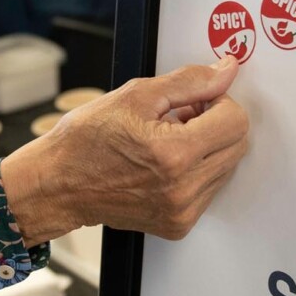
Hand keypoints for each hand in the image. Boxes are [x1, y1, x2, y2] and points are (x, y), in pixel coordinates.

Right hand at [1, 58, 249, 246]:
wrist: (58, 184)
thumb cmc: (86, 141)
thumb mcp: (136, 96)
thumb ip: (190, 82)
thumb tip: (226, 71)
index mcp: (175, 153)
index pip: (236, 120)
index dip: (218, 101)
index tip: (196, 100)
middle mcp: (183, 188)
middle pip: (237, 145)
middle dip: (215, 123)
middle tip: (181, 117)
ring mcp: (182, 211)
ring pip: (226, 167)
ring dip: (207, 148)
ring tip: (168, 141)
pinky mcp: (178, 224)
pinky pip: (209, 190)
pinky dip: (196, 172)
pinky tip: (165, 163)